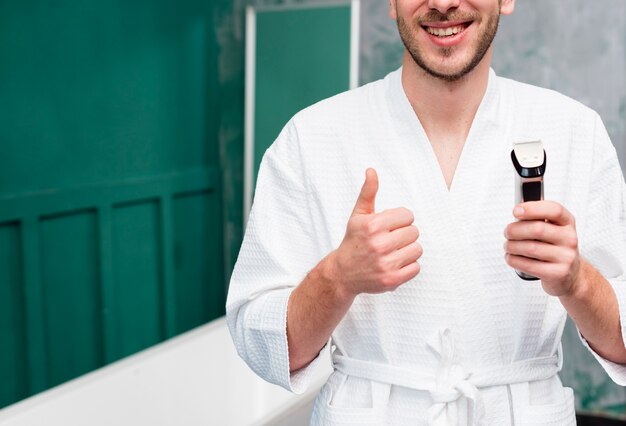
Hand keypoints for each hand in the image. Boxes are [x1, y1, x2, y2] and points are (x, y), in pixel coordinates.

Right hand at [330, 168, 421, 297]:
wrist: (342, 273)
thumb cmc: (353, 241)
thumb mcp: (358, 215)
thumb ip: (368, 192)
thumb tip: (371, 171)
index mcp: (373, 225)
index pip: (408, 215)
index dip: (400, 220)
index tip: (390, 226)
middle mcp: (379, 244)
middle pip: (414, 232)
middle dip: (404, 234)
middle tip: (390, 240)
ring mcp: (386, 263)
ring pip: (417, 249)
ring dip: (408, 250)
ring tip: (393, 252)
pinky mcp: (392, 279)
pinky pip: (416, 267)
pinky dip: (408, 266)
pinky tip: (395, 263)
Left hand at [504, 201, 580, 296]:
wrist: (569, 274)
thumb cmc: (552, 247)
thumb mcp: (551, 229)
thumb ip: (536, 219)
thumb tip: (517, 212)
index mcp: (567, 223)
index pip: (554, 210)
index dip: (532, 208)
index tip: (516, 211)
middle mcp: (570, 239)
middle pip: (537, 229)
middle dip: (514, 230)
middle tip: (507, 232)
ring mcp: (566, 257)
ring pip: (530, 248)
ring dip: (511, 246)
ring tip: (508, 246)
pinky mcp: (558, 273)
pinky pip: (528, 265)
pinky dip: (513, 260)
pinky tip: (511, 257)